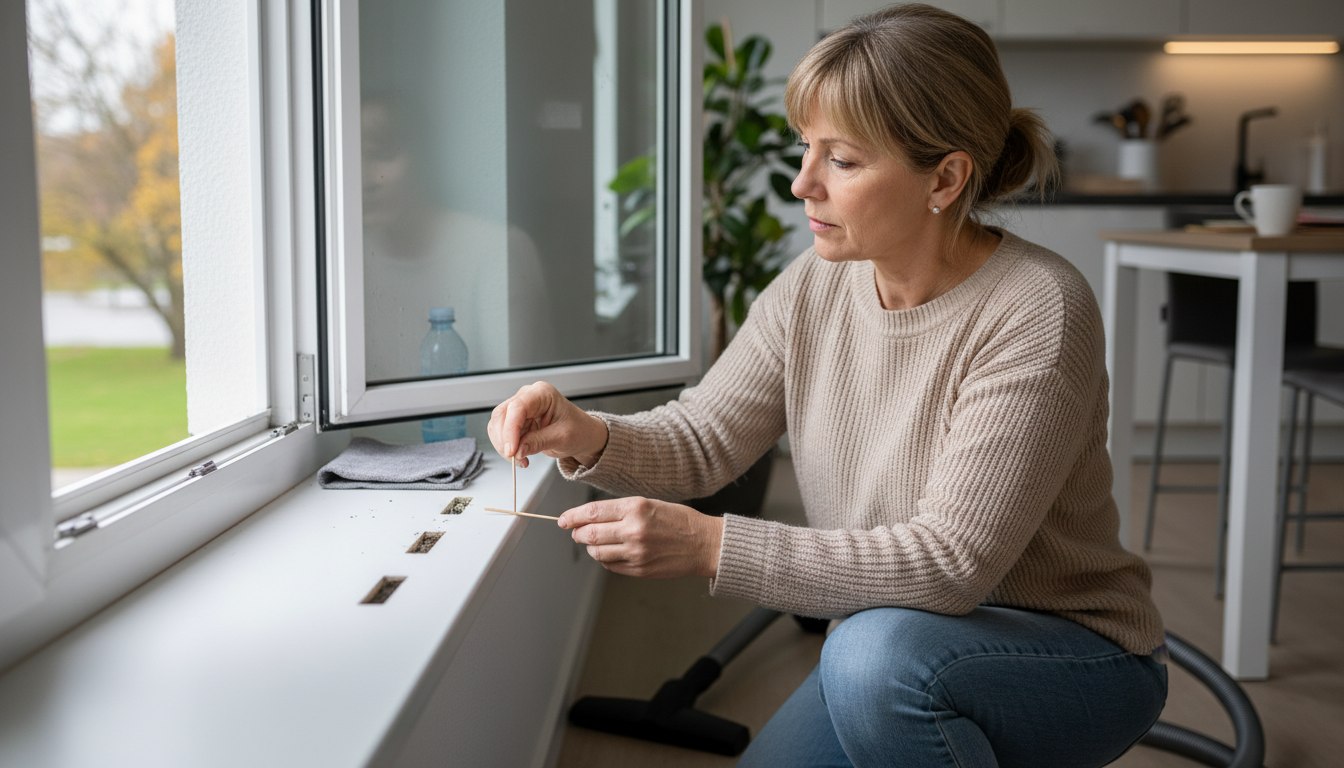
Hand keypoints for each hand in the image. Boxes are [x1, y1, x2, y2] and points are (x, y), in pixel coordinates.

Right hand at [487, 381, 607, 467]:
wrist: (582, 434)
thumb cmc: (578, 430)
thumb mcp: (562, 438)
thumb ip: (538, 442)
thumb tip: (517, 451)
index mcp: (542, 393)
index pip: (518, 407)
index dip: (510, 430)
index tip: (511, 451)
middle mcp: (528, 397)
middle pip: (502, 414)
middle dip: (504, 439)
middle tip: (514, 458)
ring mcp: (520, 408)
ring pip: (497, 425)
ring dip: (504, 445)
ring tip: (521, 459)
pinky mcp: (515, 421)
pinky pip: (501, 433)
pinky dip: (506, 447)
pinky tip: (520, 456)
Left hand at [558, 497, 723, 578]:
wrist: (704, 544)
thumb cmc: (679, 520)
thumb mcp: (649, 503)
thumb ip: (619, 510)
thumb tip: (589, 518)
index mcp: (635, 508)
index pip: (591, 513)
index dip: (572, 517)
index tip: (563, 520)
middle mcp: (633, 530)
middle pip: (589, 534)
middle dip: (578, 533)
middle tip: (576, 532)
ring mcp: (635, 553)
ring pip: (597, 552)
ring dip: (592, 547)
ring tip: (599, 541)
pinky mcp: (639, 570)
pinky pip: (610, 566)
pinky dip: (606, 559)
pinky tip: (614, 552)